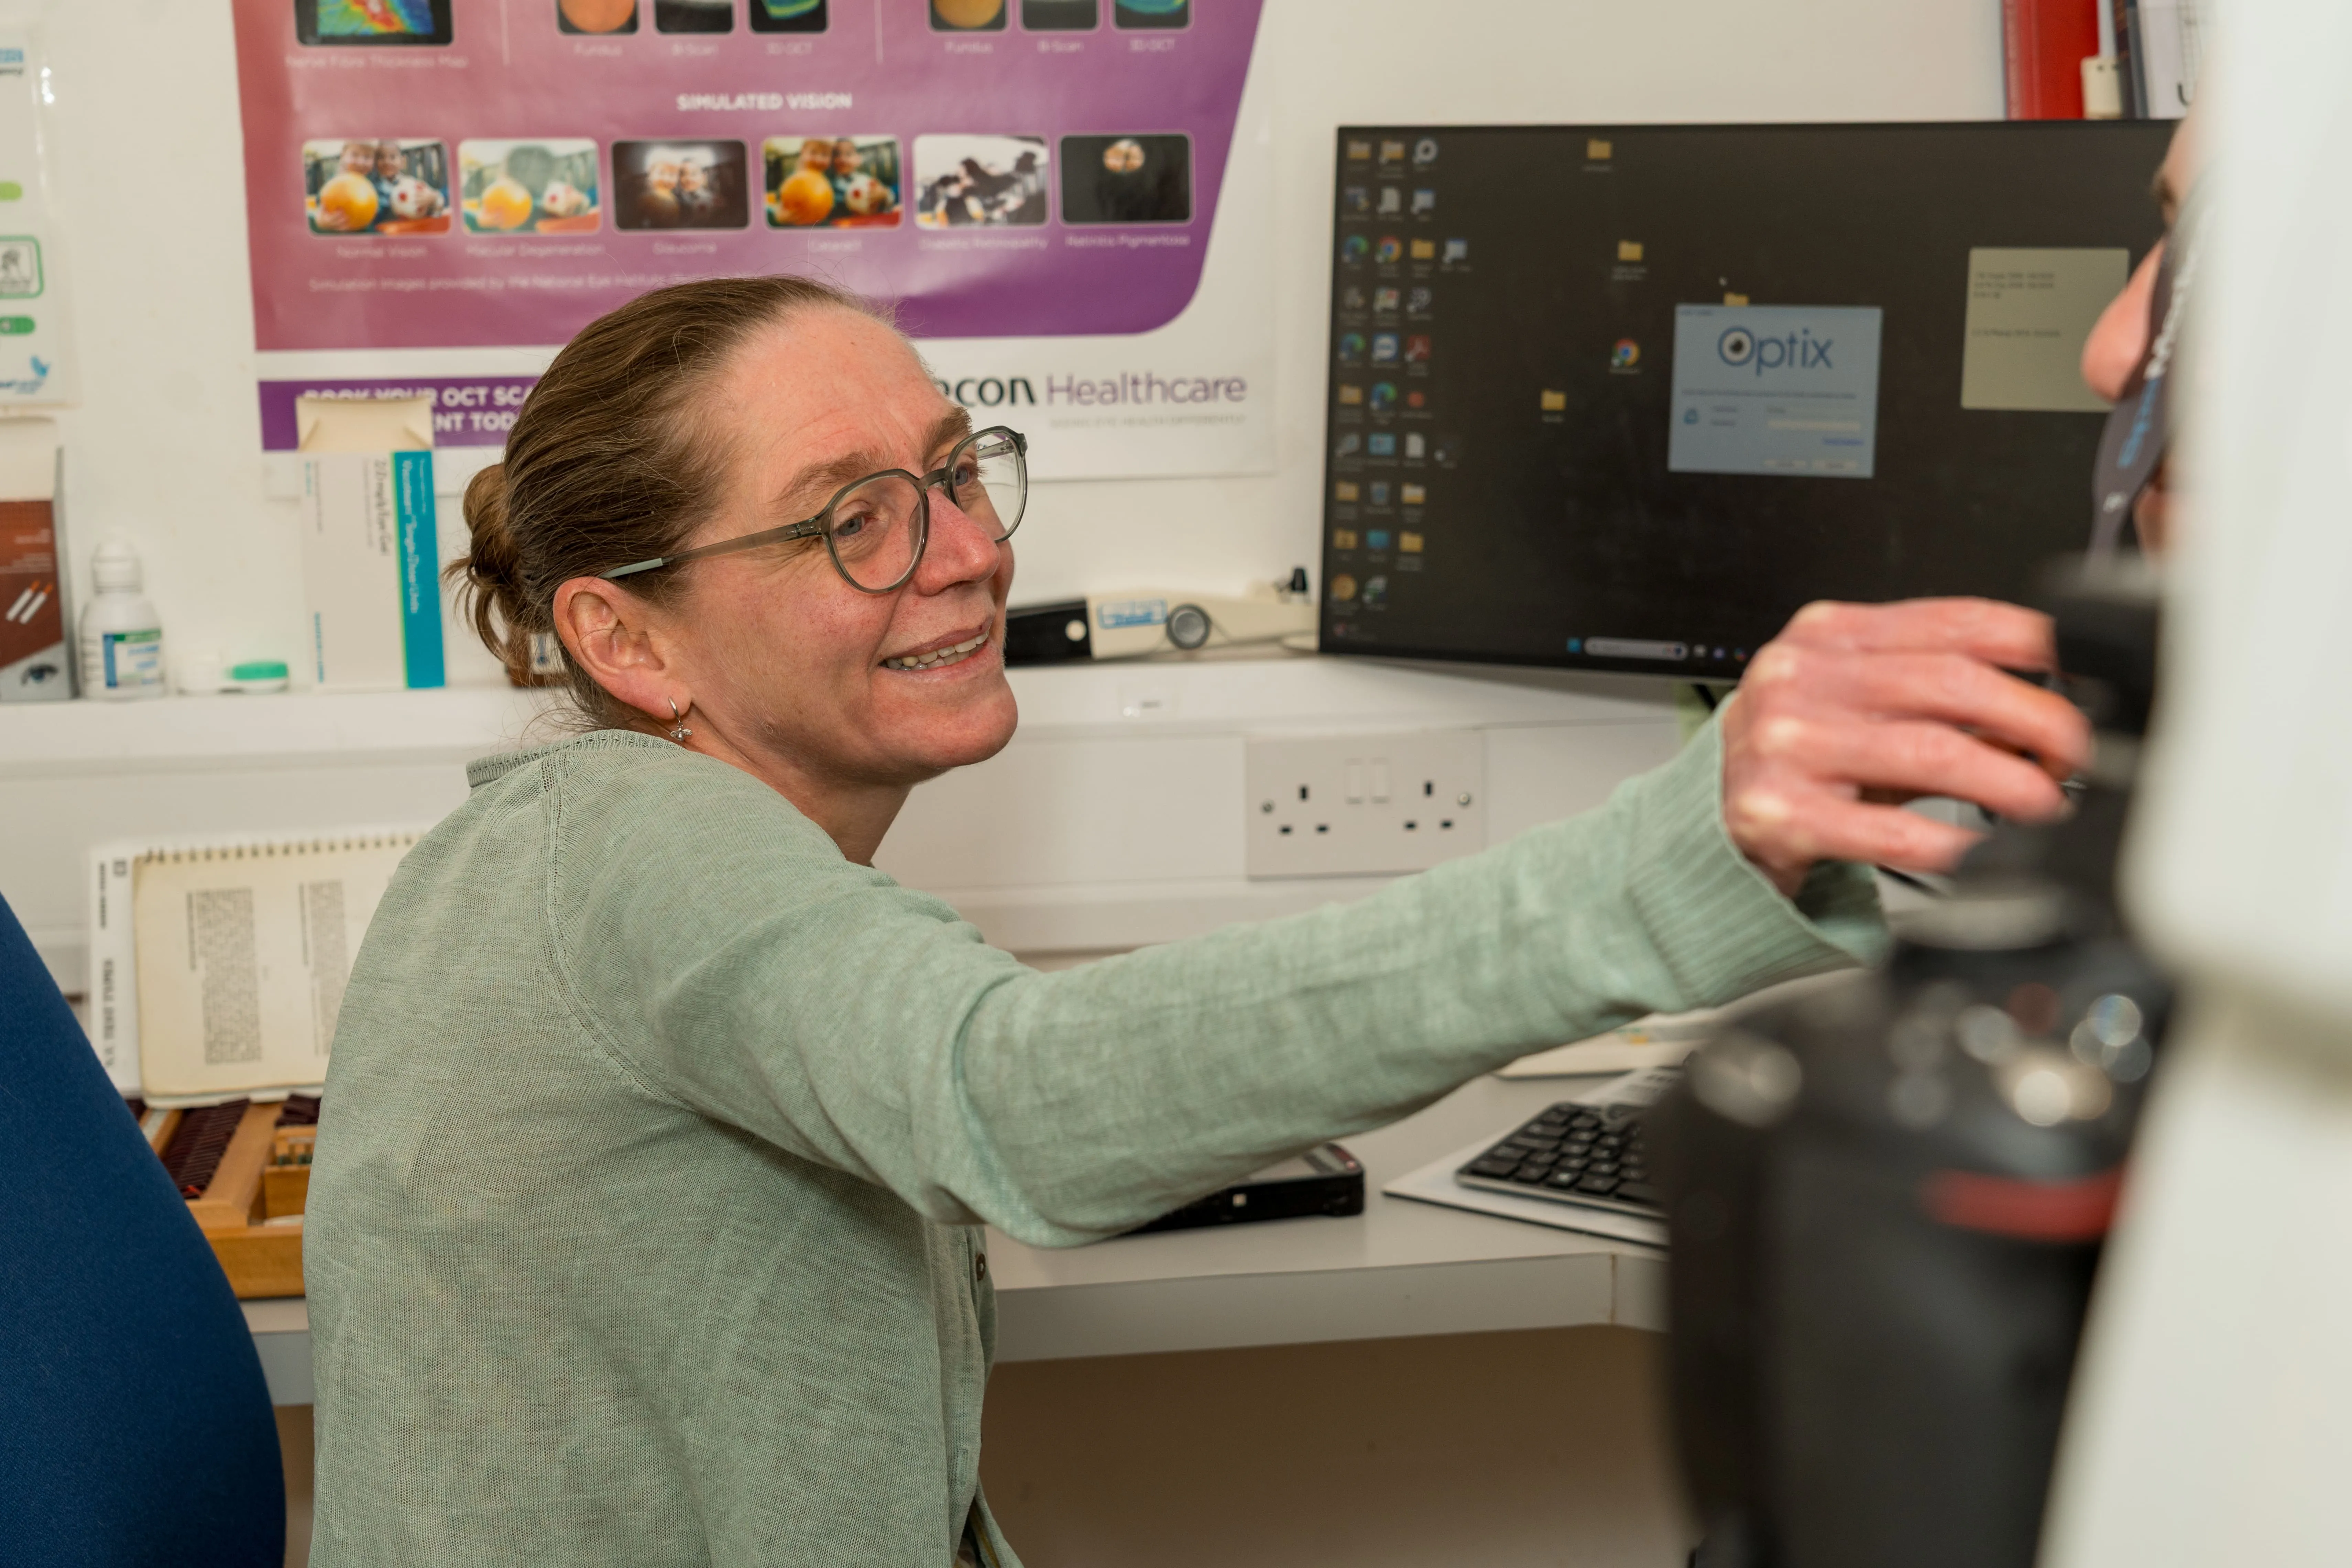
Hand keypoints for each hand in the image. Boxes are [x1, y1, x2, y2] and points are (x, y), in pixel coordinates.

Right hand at [1720, 599, 2091, 895]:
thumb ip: (1937, 697)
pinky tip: (1974, 852)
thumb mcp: (1858, 708)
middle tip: (2072, 753)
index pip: (1951, 621)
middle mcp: (1800, 679)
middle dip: (2036, 720)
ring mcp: (1785, 745)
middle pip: (1952, 683)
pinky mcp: (1779, 814)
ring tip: (2042, 803)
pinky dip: (1949, 844)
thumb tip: (2044, 709)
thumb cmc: (1794, 763)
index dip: (2034, 645)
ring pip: (1933, 752)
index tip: (2078, 676)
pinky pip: (1891, 831)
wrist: (1705, 826)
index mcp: (1825, 636)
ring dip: (2010, 783)